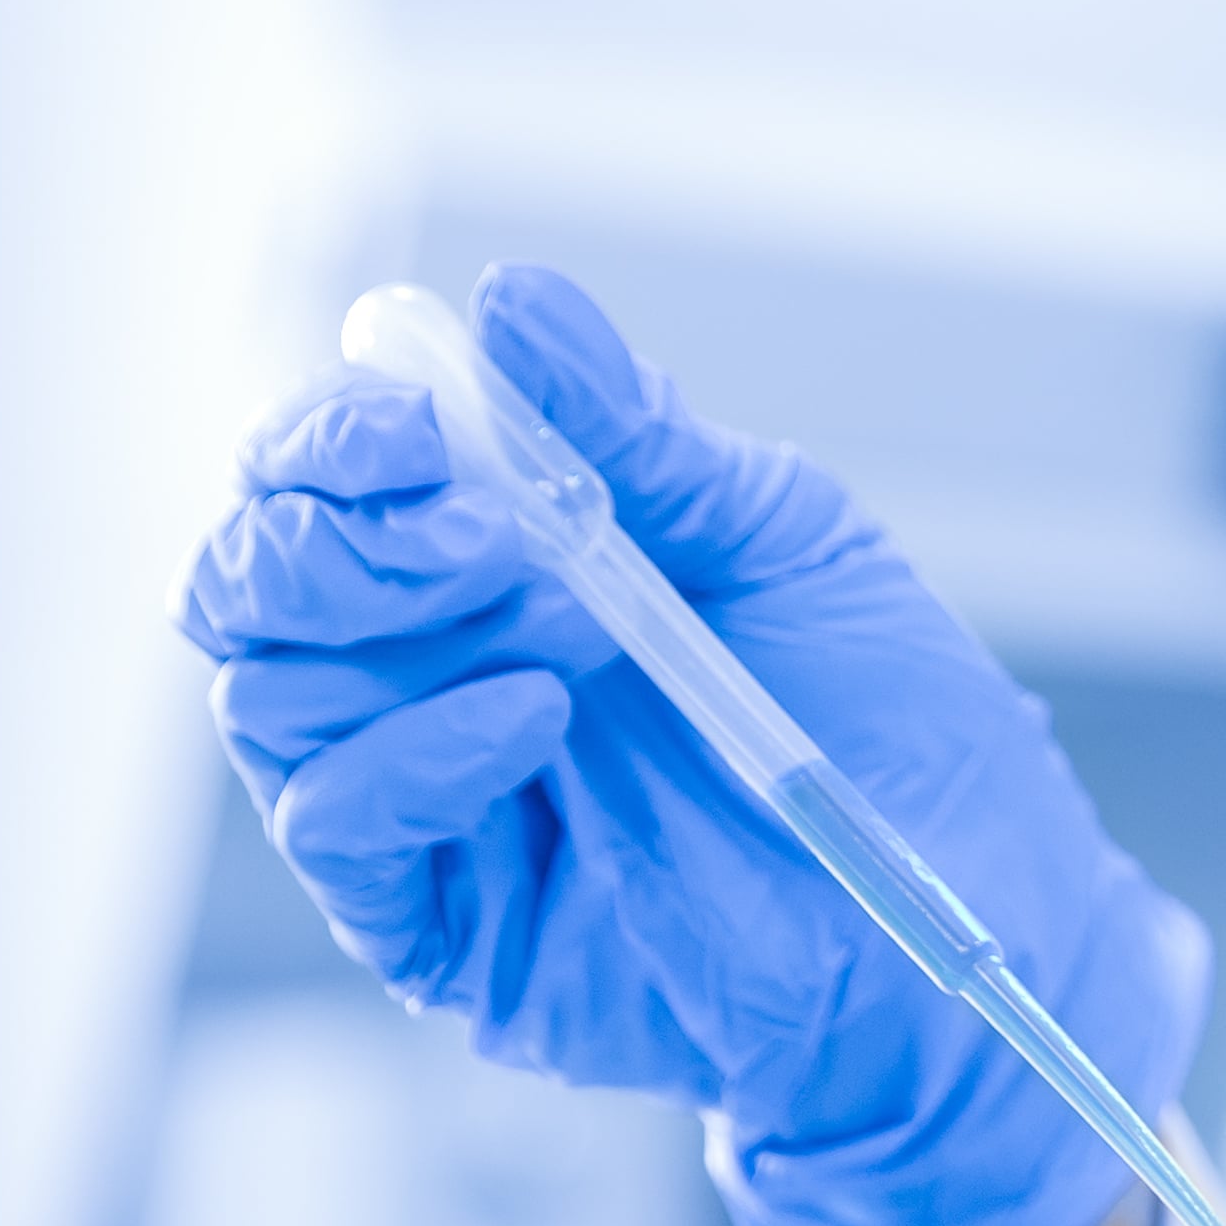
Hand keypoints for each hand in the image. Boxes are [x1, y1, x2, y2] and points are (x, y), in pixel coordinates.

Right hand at [178, 261, 1204, 1225]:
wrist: (977, 908)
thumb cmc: (892, 723)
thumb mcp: (784, 541)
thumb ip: (639, 436)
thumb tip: (515, 300)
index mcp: (492, 564)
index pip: (321, 478)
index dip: (329, 434)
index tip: (410, 424)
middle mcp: (429, 671)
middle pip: (247, 577)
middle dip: (329, 529)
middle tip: (479, 528)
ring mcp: (427, 798)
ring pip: (266, 692)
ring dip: (380, 627)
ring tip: (560, 621)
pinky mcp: (440, 924)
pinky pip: (337, 826)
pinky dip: (408, 755)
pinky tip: (534, 716)